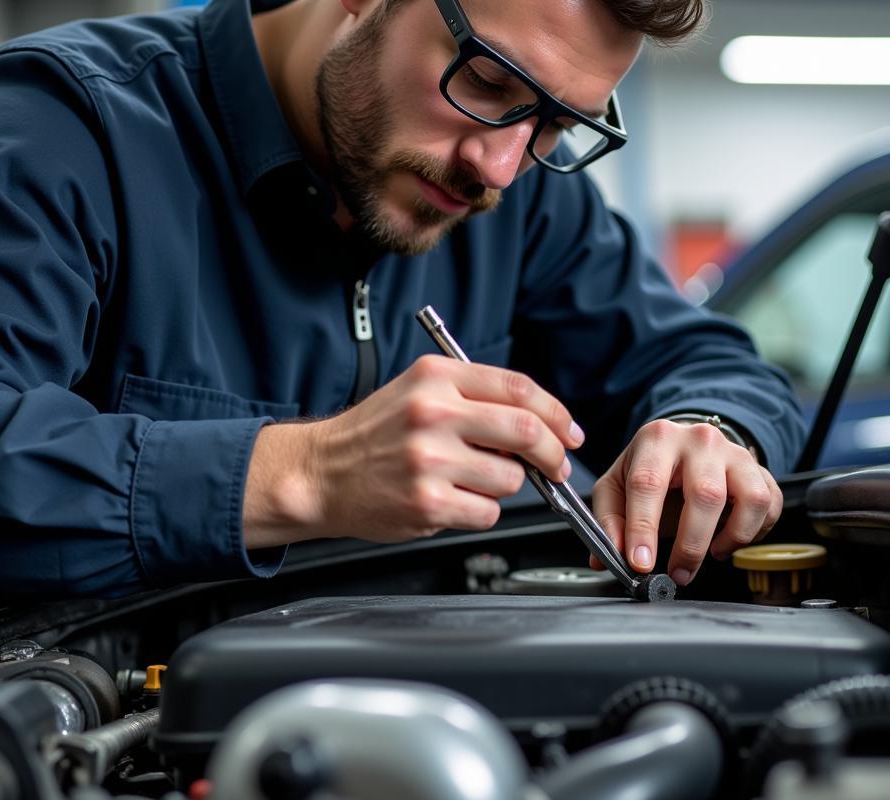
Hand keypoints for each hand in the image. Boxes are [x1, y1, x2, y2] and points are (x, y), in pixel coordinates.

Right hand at [243, 354, 582, 548]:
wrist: (321, 472)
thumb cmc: (372, 434)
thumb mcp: (418, 390)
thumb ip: (475, 397)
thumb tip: (539, 424)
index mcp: (436, 377)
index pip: (518, 388)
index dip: (556, 413)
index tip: (569, 431)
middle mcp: (434, 413)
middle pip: (527, 431)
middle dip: (554, 454)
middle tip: (557, 466)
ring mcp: (430, 459)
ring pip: (511, 479)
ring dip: (505, 486)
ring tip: (470, 480)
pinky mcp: (428, 502)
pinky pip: (487, 512)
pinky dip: (481, 510)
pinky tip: (451, 500)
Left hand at [590, 418, 782, 585]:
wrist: (684, 445)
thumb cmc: (650, 468)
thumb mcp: (617, 485)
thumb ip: (608, 520)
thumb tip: (605, 557)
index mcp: (657, 438)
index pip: (648, 483)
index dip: (642, 527)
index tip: (641, 562)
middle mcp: (700, 440)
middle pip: (705, 495)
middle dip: (690, 545)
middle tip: (678, 573)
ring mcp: (735, 453)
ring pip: (749, 500)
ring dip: (732, 537)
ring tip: (711, 551)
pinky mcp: (759, 470)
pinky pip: (770, 506)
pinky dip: (754, 533)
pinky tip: (729, 538)